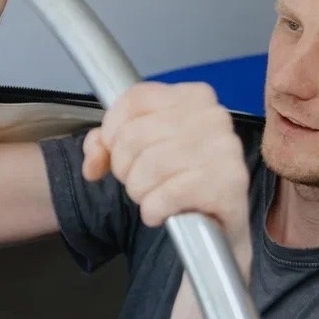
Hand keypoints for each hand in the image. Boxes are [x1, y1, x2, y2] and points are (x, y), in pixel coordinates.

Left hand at [82, 82, 252, 259]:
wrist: (221, 222)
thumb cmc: (183, 177)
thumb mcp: (145, 149)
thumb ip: (108, 144)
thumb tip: (92, 163)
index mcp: (194, 96)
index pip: (134, 99)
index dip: (111, 129)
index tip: (113, 149)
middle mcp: (212, 117)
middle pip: (134, 136)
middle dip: (124, 167)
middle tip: (138, 180)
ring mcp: (223, 150)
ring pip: (147, 168)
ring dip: (139, 192)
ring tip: (152, 196)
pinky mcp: (226, 186)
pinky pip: (165, 197)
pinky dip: (153, 210)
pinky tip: (162, 211)